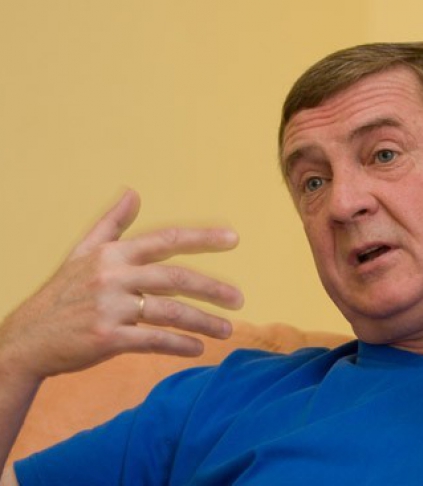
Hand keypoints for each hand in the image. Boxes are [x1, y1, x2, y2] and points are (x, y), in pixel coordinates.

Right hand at [0, 190, 243, 380]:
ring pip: (169, 312)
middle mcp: (112, 277)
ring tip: (227, 331)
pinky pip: (153, 341)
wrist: (27, 338)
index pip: (165, 240)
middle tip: (239, 299)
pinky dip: (179, 345)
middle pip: (175, 278)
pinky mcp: (107, 338)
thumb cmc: (61, 294)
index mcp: (112, 255)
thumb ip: (112, 224)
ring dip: (202, 322)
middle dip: (212, 289)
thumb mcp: (82, 253)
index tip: (234, 238)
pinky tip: (197, 349)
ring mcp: (109, 308)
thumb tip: (134, 193)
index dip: (201, 238)